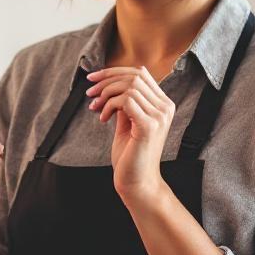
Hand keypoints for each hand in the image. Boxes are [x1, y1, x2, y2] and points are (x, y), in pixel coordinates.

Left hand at [85, 66, 174, 206]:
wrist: (137, 182)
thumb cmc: (130, 155)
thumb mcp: (126, 122)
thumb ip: (124, 103)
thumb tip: (111, 84)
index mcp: (162, 104)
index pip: (140, 73)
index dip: (114, 71)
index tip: (92, 79)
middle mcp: (165, 107)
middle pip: (134, 76)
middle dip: (106, 81)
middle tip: (89, 94)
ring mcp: (160, 116)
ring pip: (129, 86)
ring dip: (105, 95)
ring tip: (96, 108)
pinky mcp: (149, 125)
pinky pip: (126, 101)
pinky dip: (109, 106)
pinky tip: (103, 119)